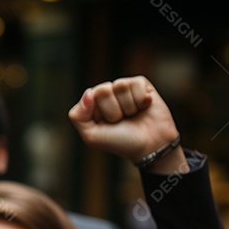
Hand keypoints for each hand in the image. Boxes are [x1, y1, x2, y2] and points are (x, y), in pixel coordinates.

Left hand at [68, 76, 185, 170]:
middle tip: (120, 120)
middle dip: (113, 110)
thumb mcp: (91, 136)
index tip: (107, 124)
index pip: (89, 95)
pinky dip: (141, 99)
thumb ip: (78, 116)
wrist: (151, 146)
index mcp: (92, 105)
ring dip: (128, 106)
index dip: (100, 112)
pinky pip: (136, 83)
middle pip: (103, 89)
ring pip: (120, 85)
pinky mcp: (142, 85)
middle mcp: (107, 94)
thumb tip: (88, 93)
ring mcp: (124, 88)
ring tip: (132, 115)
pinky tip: (144, 107)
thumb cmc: (120, 142)